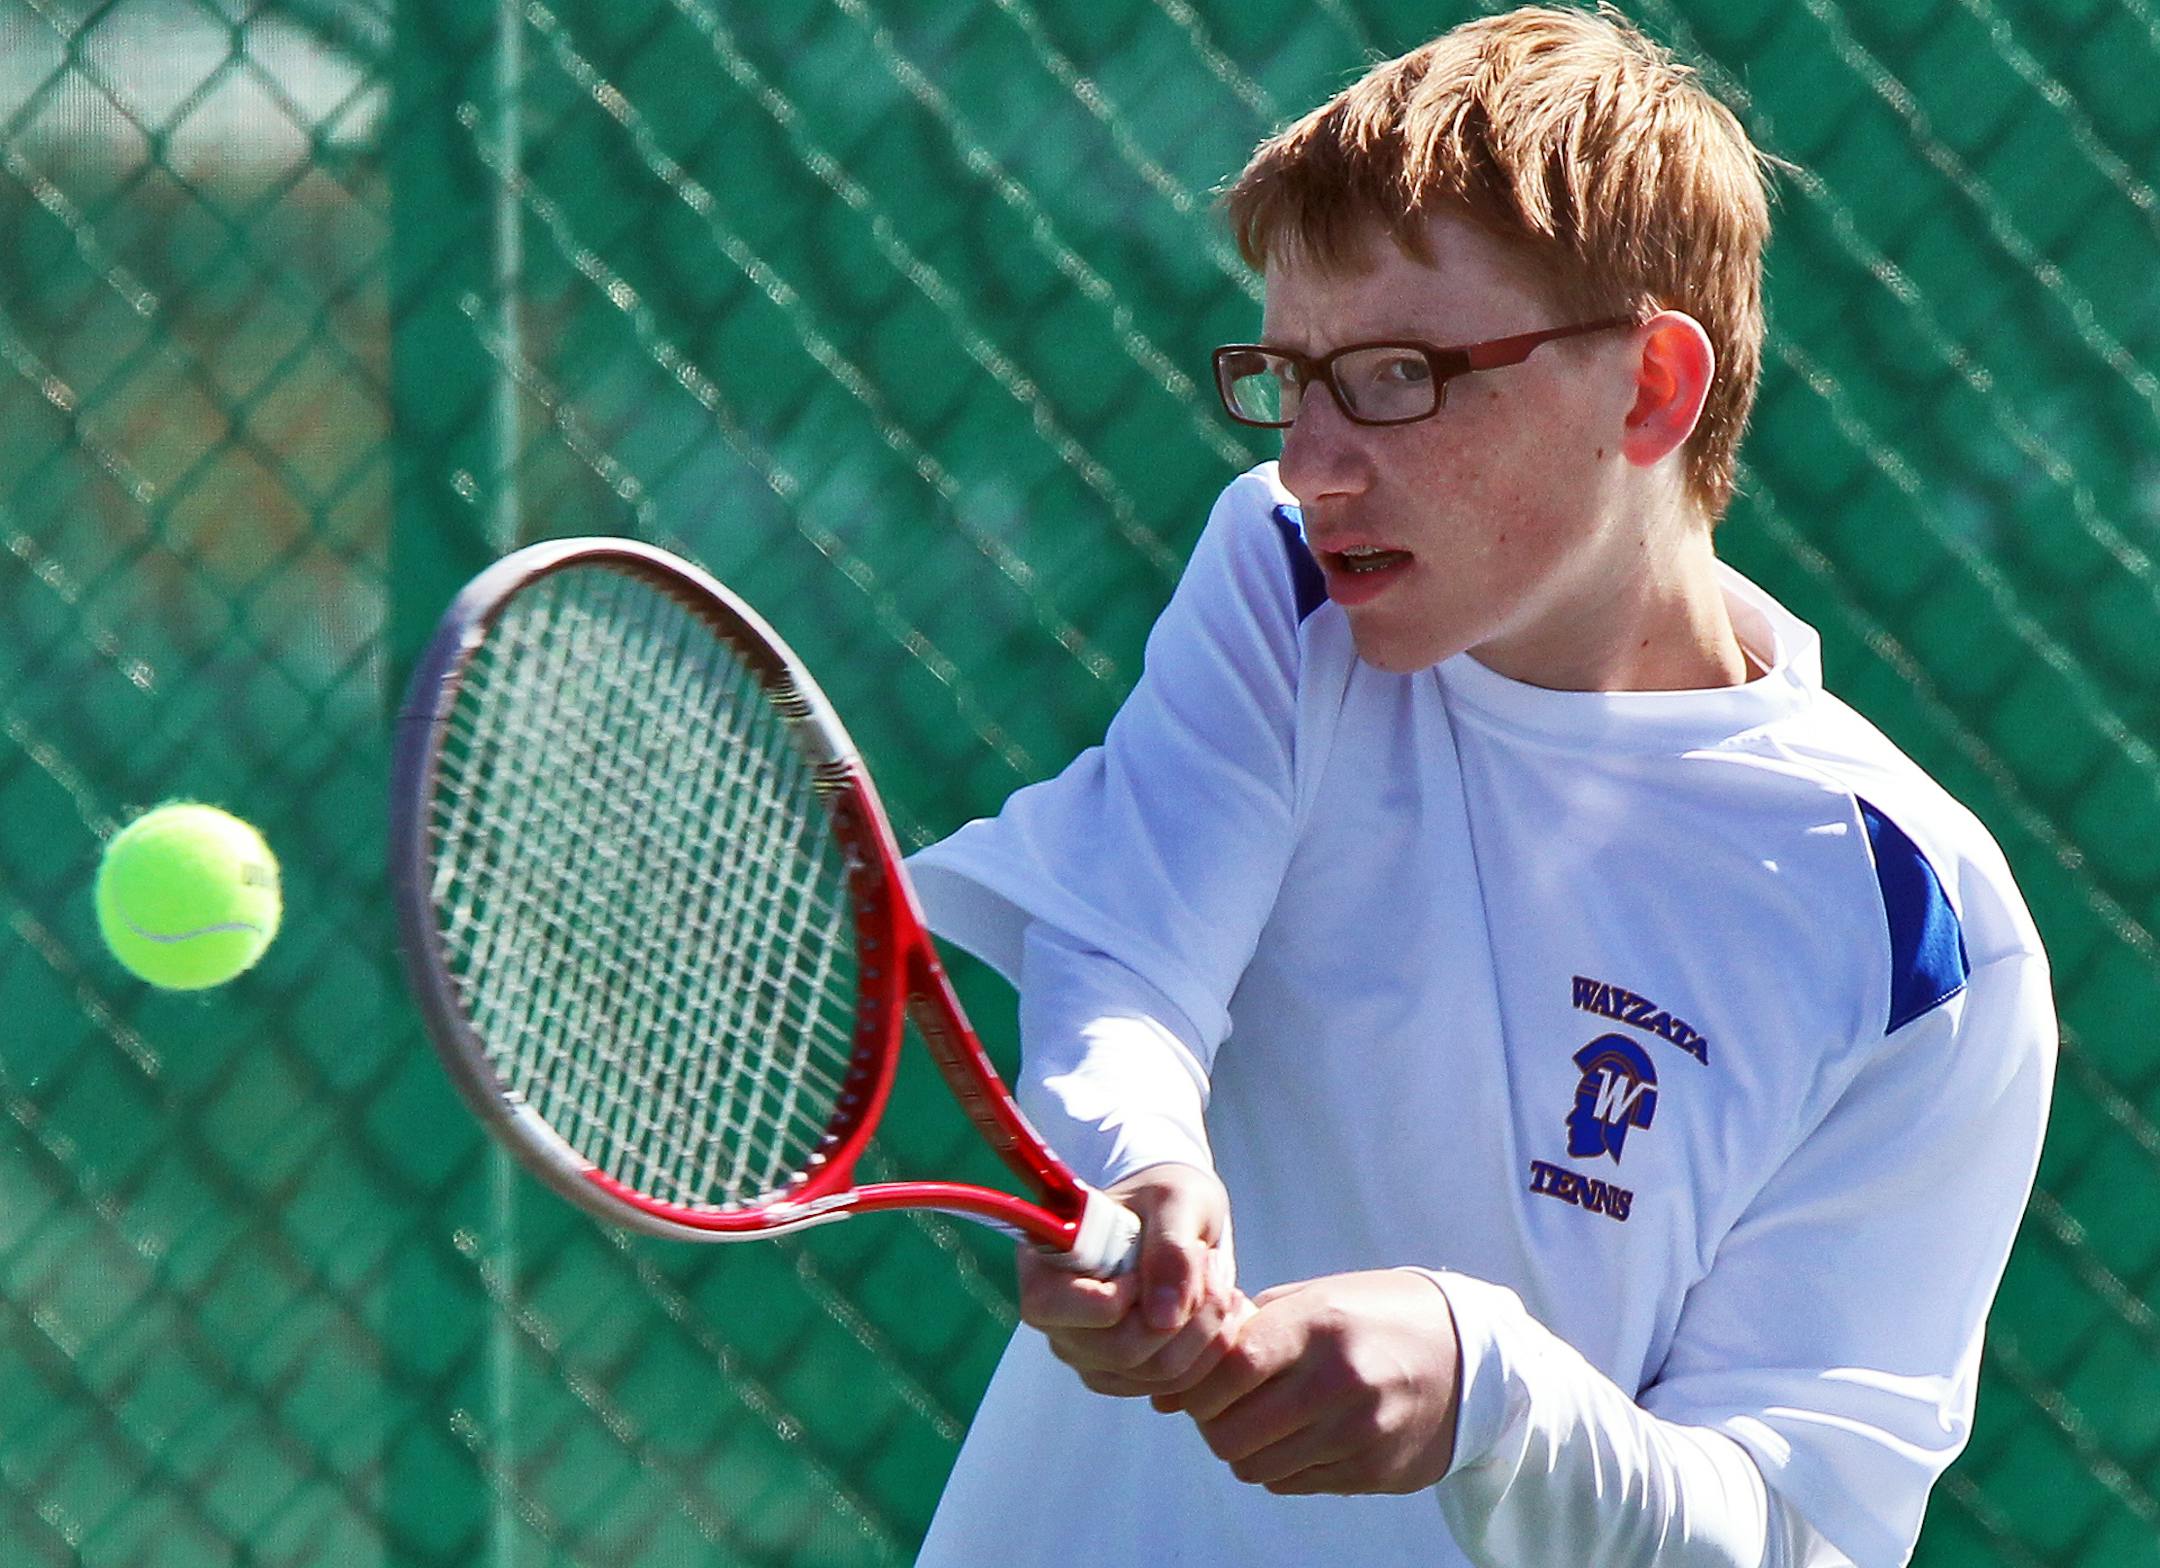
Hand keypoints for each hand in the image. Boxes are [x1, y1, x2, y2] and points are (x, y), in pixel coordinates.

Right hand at [1016, 1162, 1248, 1397]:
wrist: (1178, 1216)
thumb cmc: (1164, 1197)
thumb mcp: (1174, 1199)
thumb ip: (1170, 1248)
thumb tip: (1164, 1318)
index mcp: (1043, 1268)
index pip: (1057, 1308)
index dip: (1115, 1297)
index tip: (1153, 1259)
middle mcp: (1057, 1320)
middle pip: (1122, 1350)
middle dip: (1184, 1312)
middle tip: (1211, 1263)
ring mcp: (1089, 1355)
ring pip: (1157, 1373)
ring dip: (1206, 1328)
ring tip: (1218, 1278)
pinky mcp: (1124, 1376)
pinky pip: (1176, 1385)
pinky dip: (1211, 1348)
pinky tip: (1218, 1306)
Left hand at [1153, 1268, 1461, 1494]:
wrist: (1468, 1357)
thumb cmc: (1374, 1317)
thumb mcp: (1318, 1297)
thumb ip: (1248, 1328)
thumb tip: (1173, 1380)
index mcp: (1321, 1325)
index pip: (1231, 1366)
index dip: (1198, 1382)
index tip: (1196, 1379)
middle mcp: (1340, 1381)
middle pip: (1231, 1431)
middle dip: (1211, 1423)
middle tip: (1220, 1406)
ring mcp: (1358, 1433)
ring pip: (1255, 1467)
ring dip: (1243, 1448)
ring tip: (1259, 1419)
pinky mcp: (1372, 1471)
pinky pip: (1291, 1484)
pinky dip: (1279, 1465)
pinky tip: (1297, 1436)